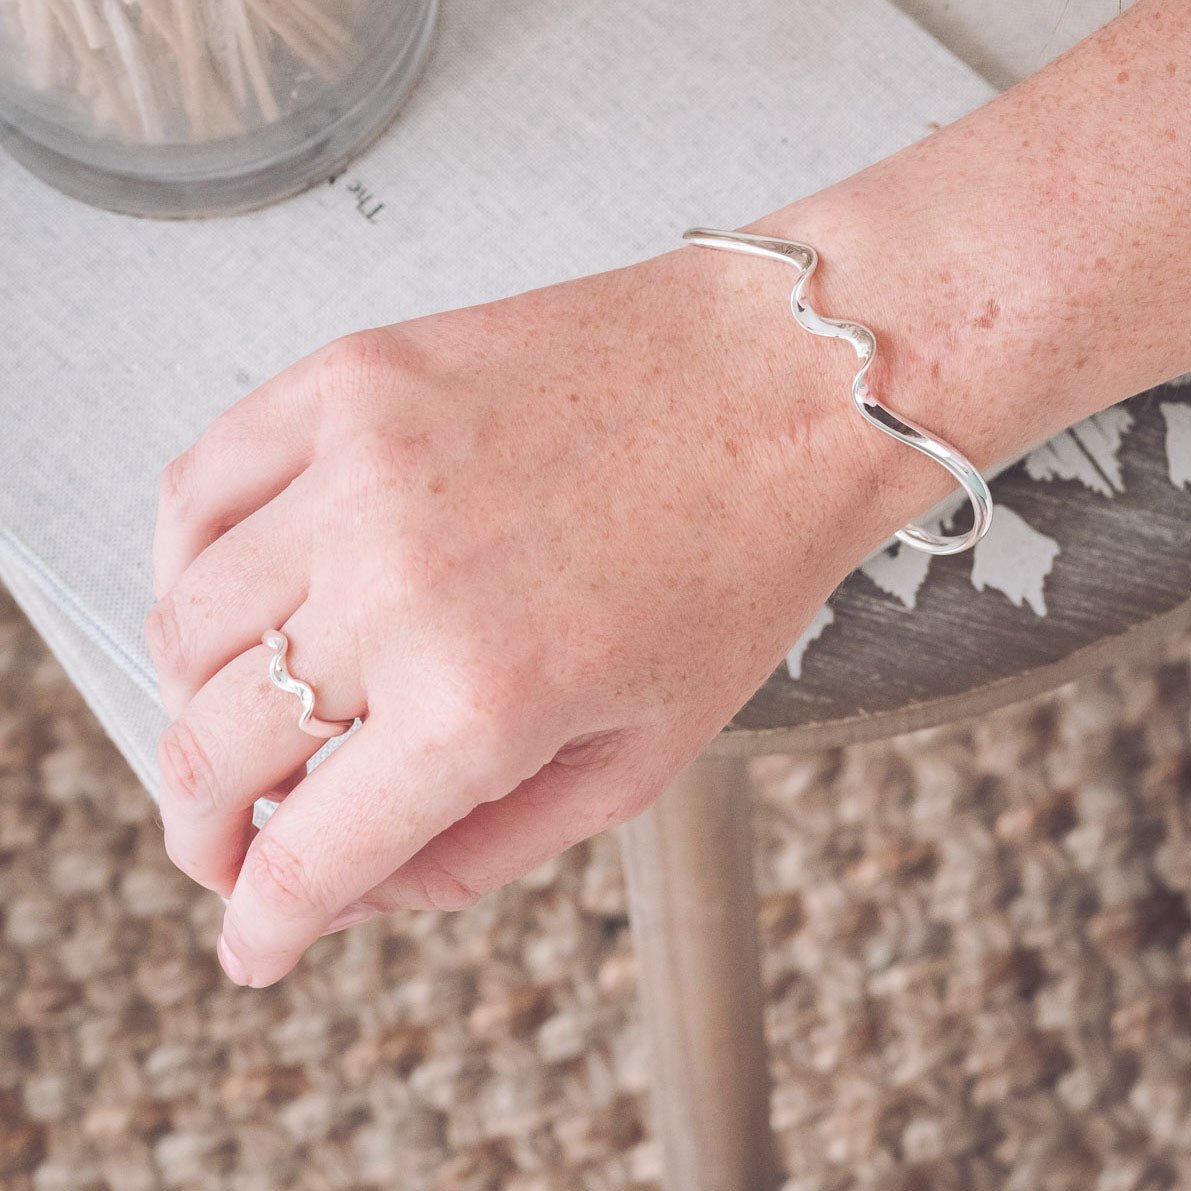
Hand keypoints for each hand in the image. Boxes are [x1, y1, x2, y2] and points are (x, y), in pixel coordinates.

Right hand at [147, 243, 881, 987]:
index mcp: (484, 699)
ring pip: (184, 625)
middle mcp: (400, 586)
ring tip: (242, 720)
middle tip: (227, 846)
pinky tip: (232, 596)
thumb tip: (359, 887)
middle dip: (202, 833)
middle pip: (209, 751)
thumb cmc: (733, 561)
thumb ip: (485, 848)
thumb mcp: (642, 757)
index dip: (263, 924)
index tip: (254, 941)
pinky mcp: (350, 381)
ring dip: (191, 705)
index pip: (307, 854)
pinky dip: (184, 566)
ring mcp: (360, 469)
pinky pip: (197, 487)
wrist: (777, 386)